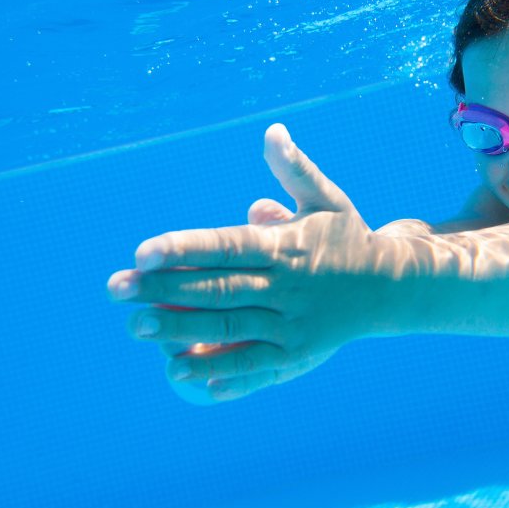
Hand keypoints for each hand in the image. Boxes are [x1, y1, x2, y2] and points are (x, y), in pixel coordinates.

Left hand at [108, 124, 402, 404]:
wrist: (391, 288)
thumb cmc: (346, 238)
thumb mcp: (326, 199)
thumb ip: (294, 170)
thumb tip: (273, 131)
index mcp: (285, 247)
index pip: (227, 246)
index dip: (183, 249)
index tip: (142, 253)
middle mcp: (286, 287)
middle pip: (218, 289)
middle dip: (165, 291)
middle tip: (117, 291)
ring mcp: (291, 326)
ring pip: (229, 329)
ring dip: (180, 331)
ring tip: (136, 328)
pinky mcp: (296, 356)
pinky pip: (255, 367)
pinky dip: (221, 374)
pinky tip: (183, 376)